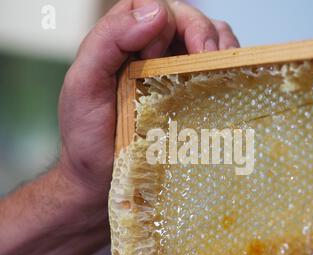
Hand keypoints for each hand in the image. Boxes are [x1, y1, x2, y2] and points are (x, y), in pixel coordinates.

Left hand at [57, 0, 239, 222]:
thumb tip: (156, 14)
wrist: (101, 178)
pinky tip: (224, 82)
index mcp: (123, 43)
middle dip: (203, 31)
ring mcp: (173, 74)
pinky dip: (226, 68)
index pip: (151, 8)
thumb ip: (107, 41)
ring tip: (219, 68)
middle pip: (186, 19)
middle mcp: (151, 53)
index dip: (165, 22)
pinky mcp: (190, 96)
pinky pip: (215, 70)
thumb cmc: (88, 137)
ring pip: (208, 39)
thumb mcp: (83, 84)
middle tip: (205, 57)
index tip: (158, 58)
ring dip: (221, 46)